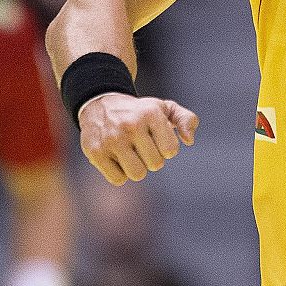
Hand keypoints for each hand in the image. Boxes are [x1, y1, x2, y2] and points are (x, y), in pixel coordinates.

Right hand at [78, 93, 198, 184]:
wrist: (99, 105)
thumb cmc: (139, 112)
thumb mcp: (164, 108)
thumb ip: (186, 120)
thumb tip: (189, 141)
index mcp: (151, 113)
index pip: (171, 150)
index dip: (166, 148)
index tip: (156, 138)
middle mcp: (131, 125)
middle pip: (155, 164)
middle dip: (151, 158)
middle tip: (141, 145)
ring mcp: (112, 139)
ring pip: (137, 174)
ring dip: (136, 168)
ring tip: (130, 153)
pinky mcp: (96, 152)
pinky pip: (118, 179)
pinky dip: (119, 173)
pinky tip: (115, 157)